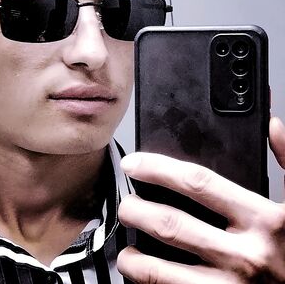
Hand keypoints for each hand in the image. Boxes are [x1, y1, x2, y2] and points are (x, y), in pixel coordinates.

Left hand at [117, 117, 284, 282]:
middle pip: (171, 224)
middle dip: (136, 211)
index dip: (158, 169)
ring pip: (162, 270)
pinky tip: (143, 276)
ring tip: (125, 248)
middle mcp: (245, 255)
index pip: (197, 183)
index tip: (134, 165)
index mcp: (264, 219)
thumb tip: (273, 126)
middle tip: (126, 206)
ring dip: (134, 258)